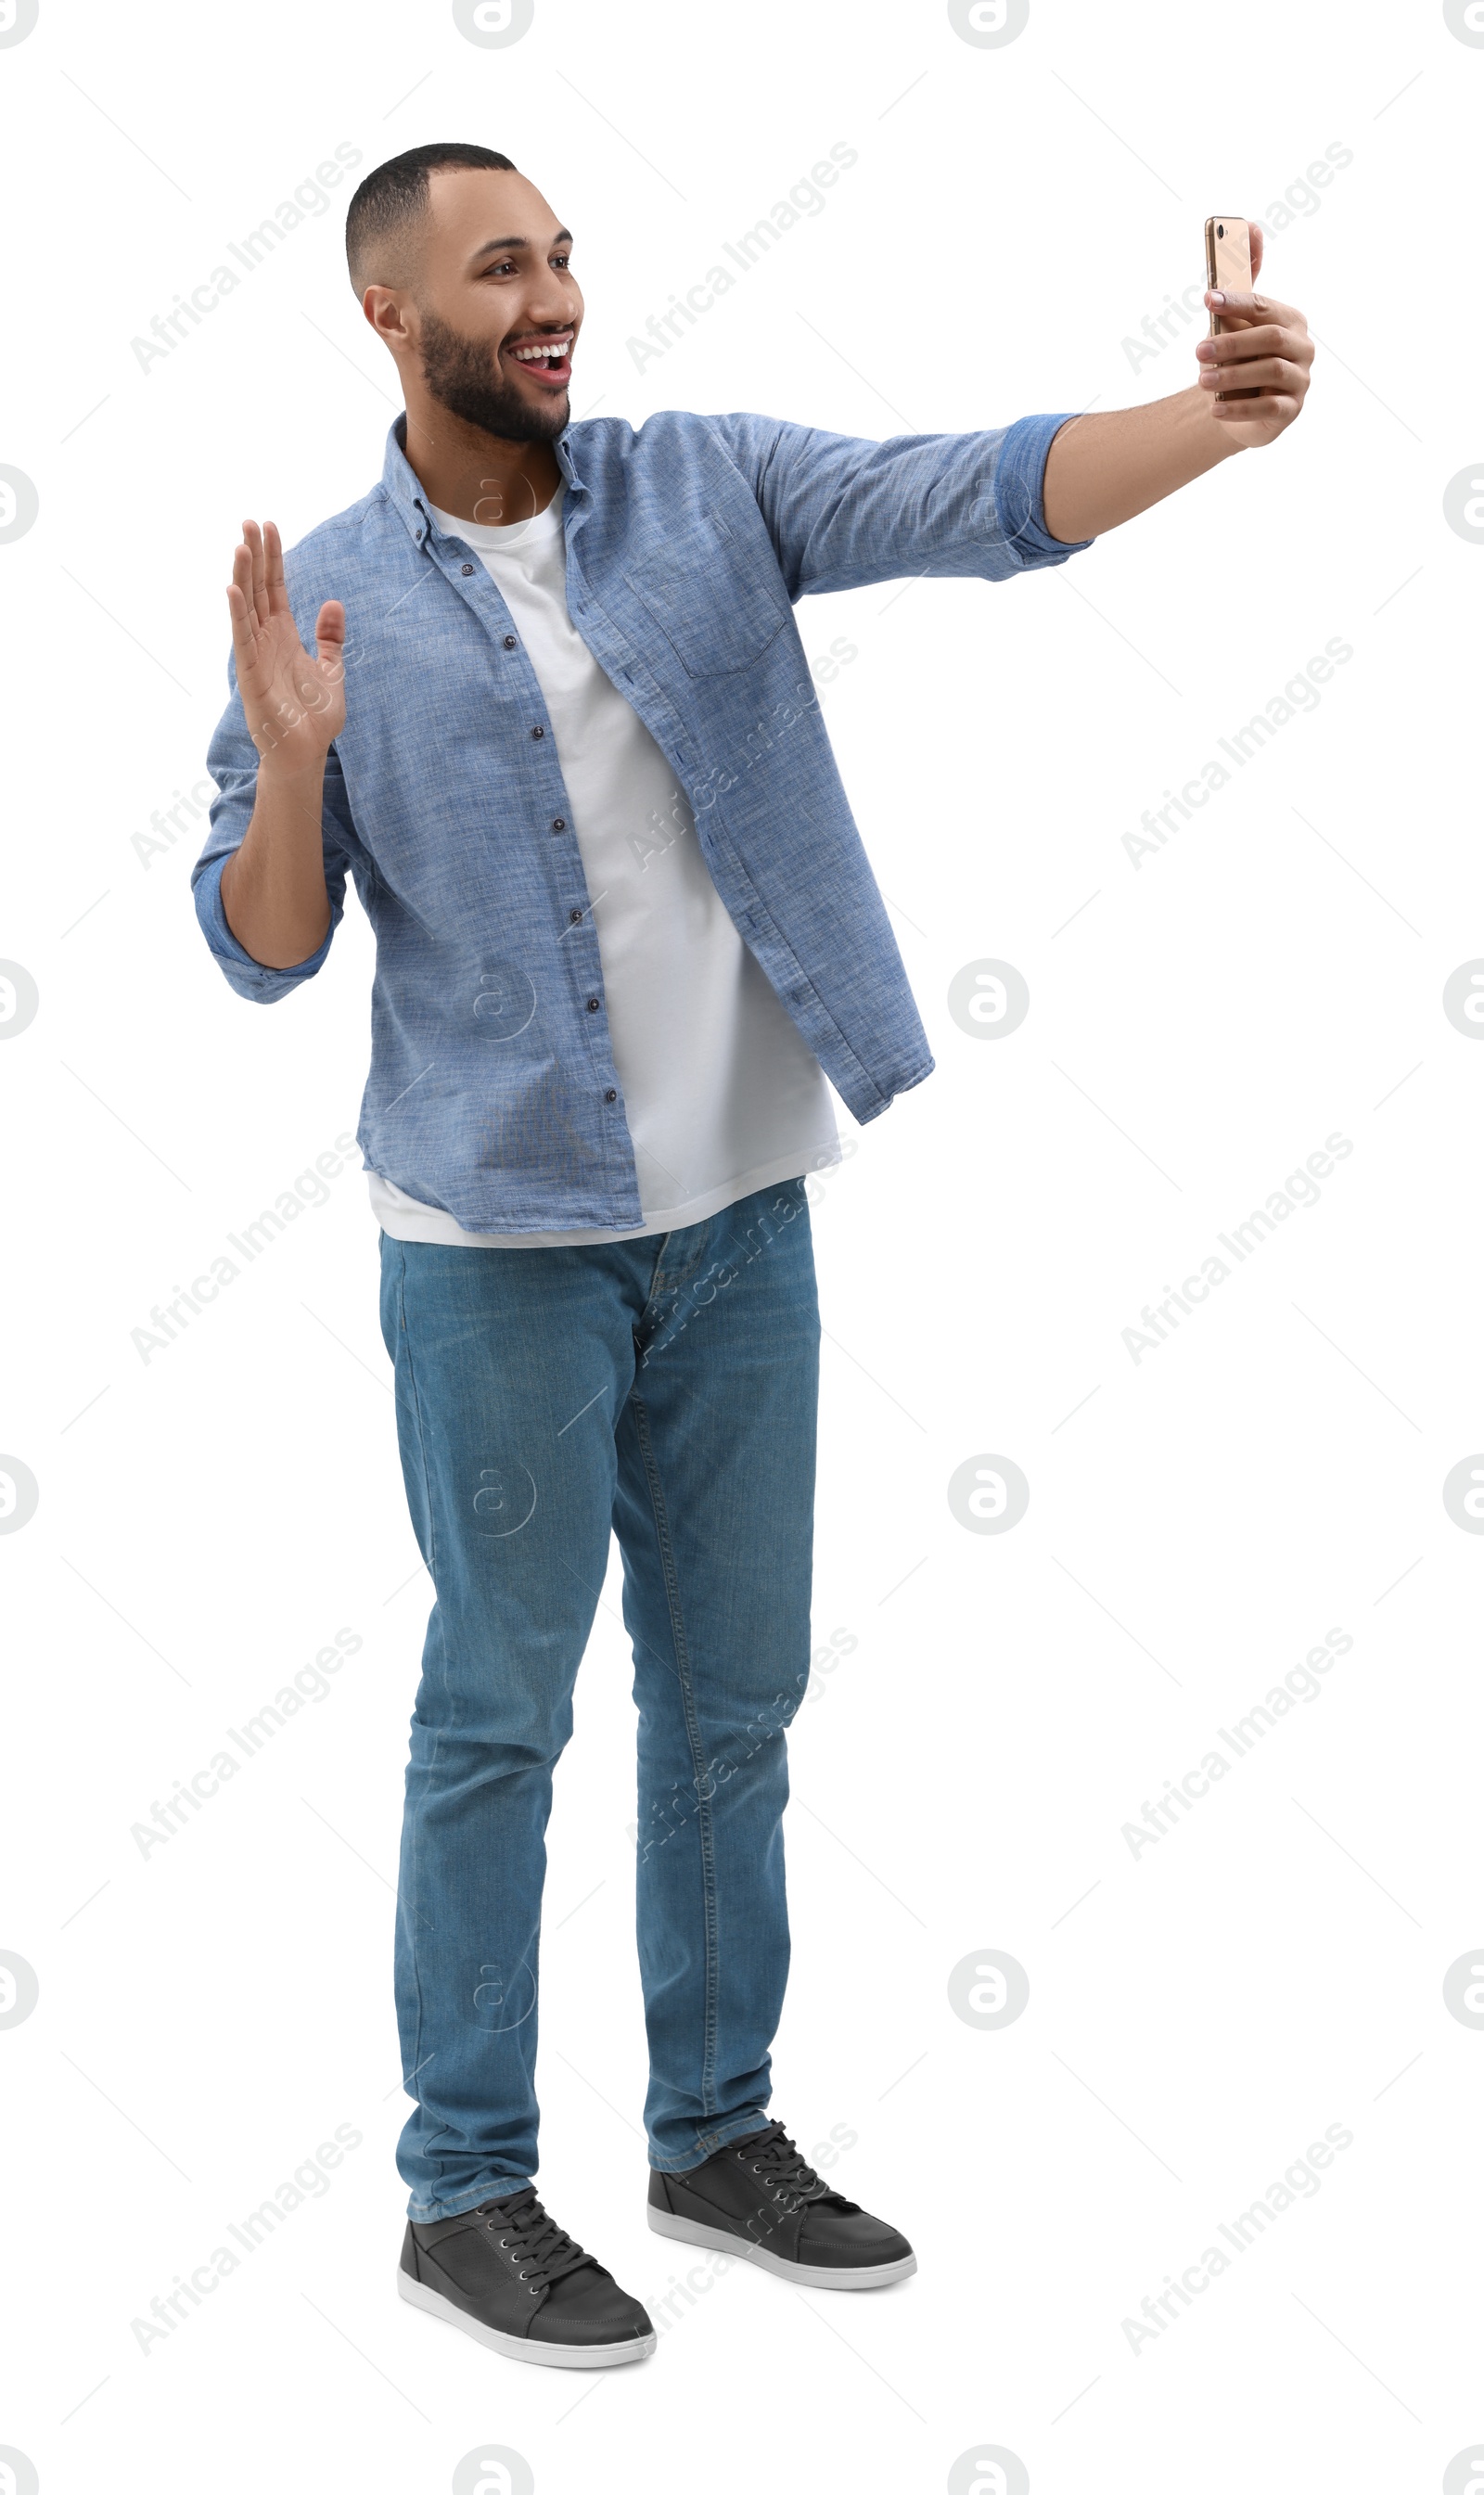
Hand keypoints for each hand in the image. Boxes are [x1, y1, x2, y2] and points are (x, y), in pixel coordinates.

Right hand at [227, 519, 345, 773]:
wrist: (305, 752)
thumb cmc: (314, 717)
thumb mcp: (331, 670)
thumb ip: (330, 638)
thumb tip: (334, 603)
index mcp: (284, 636)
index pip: (275, 588)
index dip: (274, 558)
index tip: (270, 526)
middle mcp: (266, 640)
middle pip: (257, 589)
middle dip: (255, 556)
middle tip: (249, 521)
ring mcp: (256, 656)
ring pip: (246, 607)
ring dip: (243, 576)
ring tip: (241, 544)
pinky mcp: (250, 676)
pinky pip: (242, 639)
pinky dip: (237, 615)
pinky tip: (233, 589)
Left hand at [1194, 223, 1313, 450]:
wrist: (1238, 408)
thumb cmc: (1238, 358)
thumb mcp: (1233, 323)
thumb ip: (1241, 283)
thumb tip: (1251, 226)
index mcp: (1289, 319)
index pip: (1263, 306)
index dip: (1236, 302)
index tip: (1208, 299)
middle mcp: (1302, 345)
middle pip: (1269, 337)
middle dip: (1231, 343)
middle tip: (1197, 351)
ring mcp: (1301, 378)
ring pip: (1271, 370)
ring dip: (1233, 375)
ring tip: (1201, 382)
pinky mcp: (1292, 409)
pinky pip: (1269, 407)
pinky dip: (1240, 409)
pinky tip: (1215, 410)